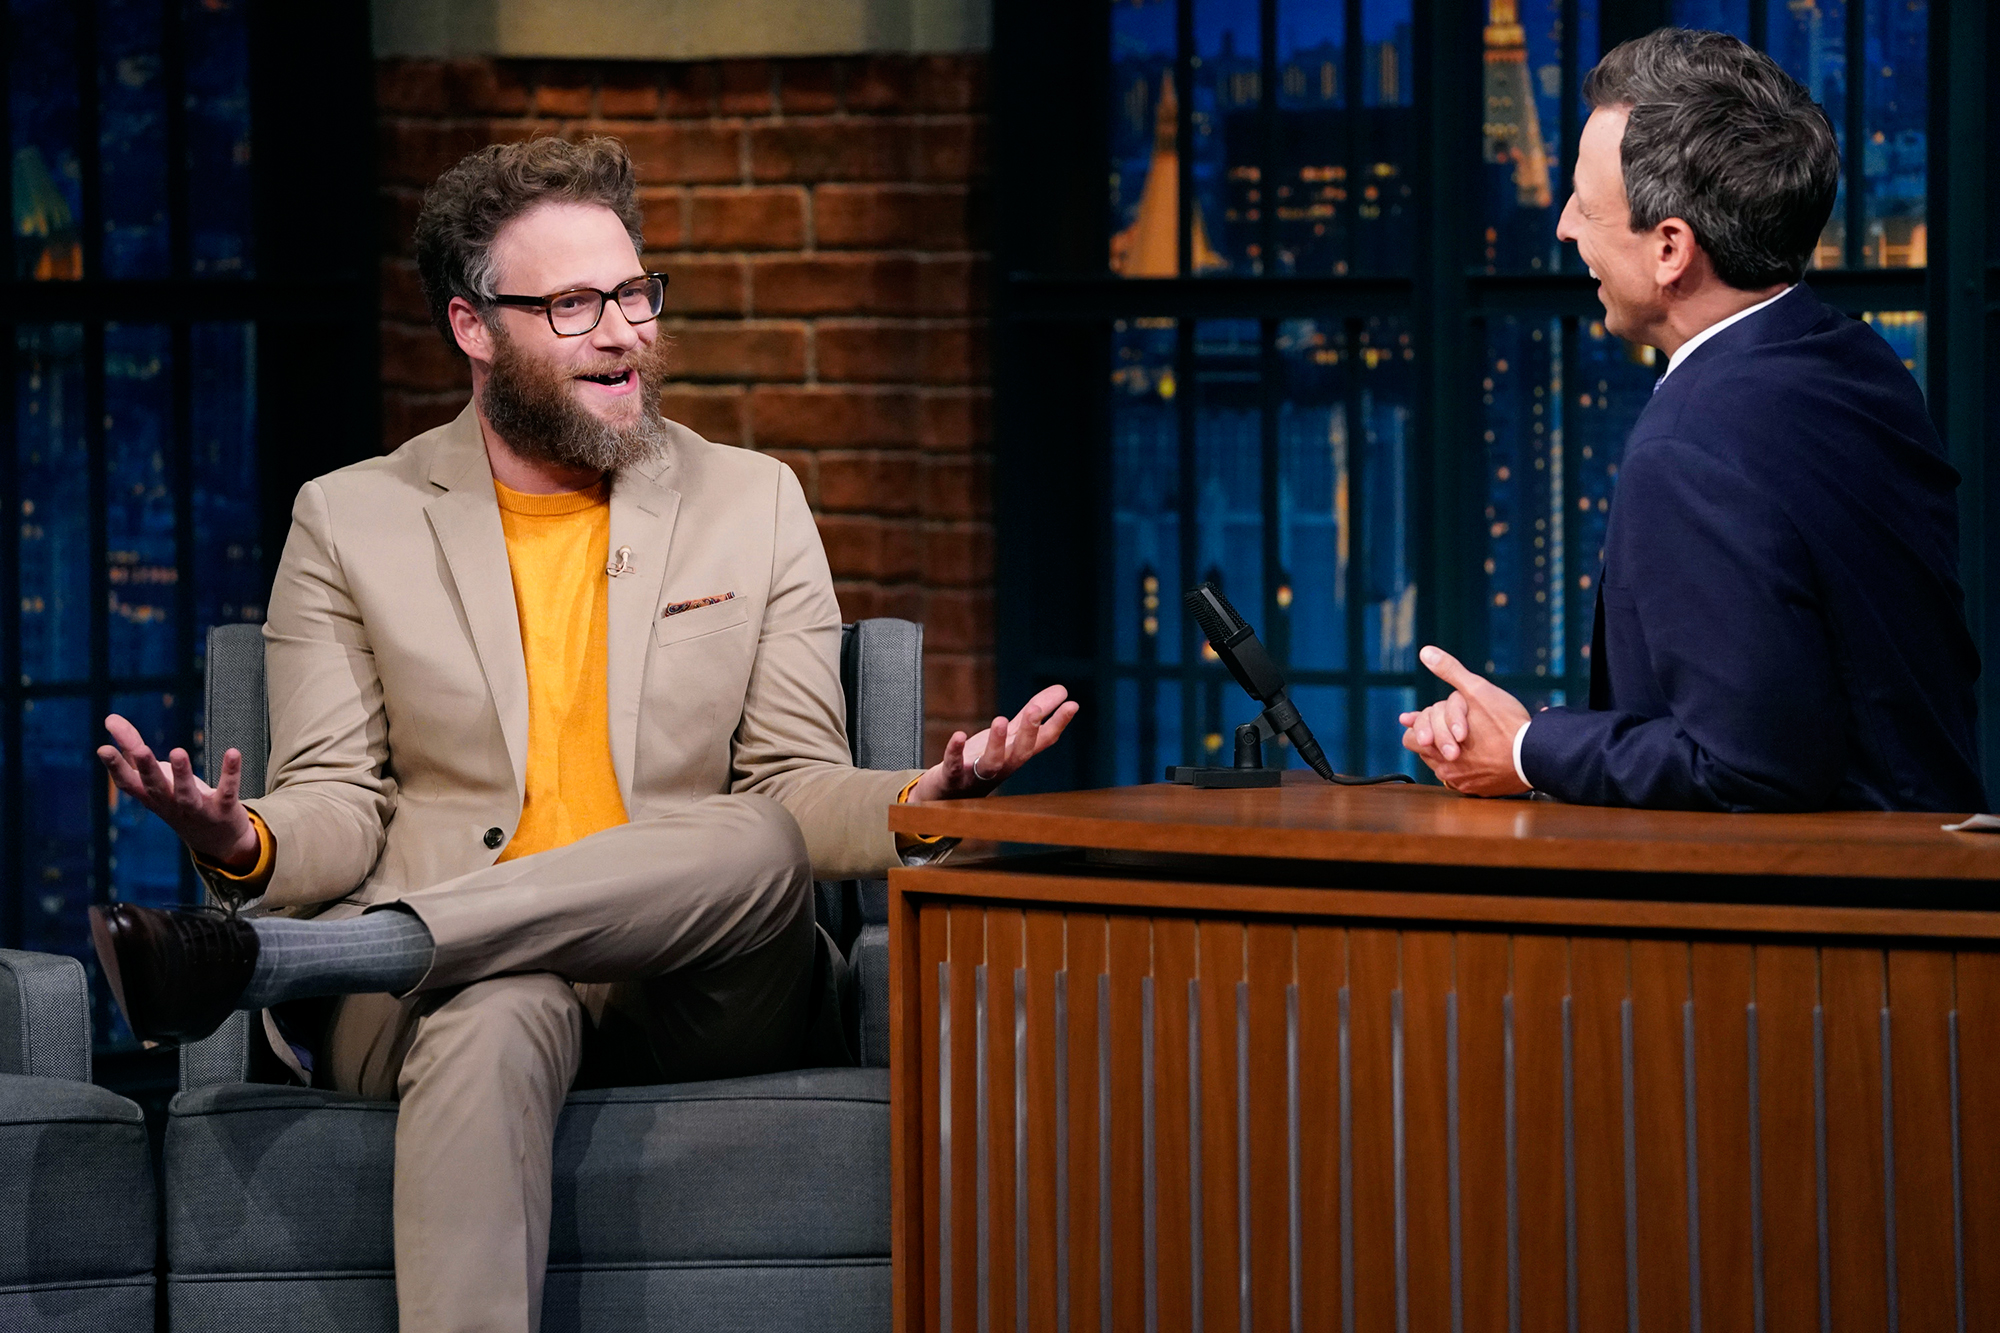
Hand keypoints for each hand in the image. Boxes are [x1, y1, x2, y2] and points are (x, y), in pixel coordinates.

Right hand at [97, 714, 260, 868]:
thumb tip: (110, 717)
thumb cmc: (177, 800)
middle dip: (147, 769)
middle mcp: (170, 805)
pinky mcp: (223, 809)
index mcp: (151, 796)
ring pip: (187, 794)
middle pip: (156, 788)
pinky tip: (233, 753)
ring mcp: (197, 810)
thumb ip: (133, 747)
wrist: (214, 840)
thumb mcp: (155, 775)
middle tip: (141, 749)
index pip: (129, 783)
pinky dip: (230, 774)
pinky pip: (227, 791)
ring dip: (182, 774)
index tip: (103, 749)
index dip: (115, 768)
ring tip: (178, 752)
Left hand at [910, 684, 1079, 800]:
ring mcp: (977, 775)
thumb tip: (1063, 690)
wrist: (948, 795)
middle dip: (1029, 733)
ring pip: (992, 763)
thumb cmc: (982, 762)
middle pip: (1021, 753)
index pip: (1042, 740)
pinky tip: (960, 736)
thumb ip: (1033, 716)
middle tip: (1035, 711)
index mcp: (1016, 754)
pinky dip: (956, 752)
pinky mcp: (952, 778)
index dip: (1058, 723)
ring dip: (997, 744)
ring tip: (1000, 720)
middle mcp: (1002, 767)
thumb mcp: (1009, 737)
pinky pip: (954, 767)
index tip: (1072, 705)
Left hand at [1398, 646, 1532, 796]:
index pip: (1410, 738)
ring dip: (1450, 749)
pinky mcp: (1478, 791)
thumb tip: (1425, 652)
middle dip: (1436, 735)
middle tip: (1456, 726)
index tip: (1431, 717)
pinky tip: (1482, 753)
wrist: (1535, 756)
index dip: (1423, 723)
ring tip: (1469, 736)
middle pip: (1426, 751)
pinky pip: (1464, 778)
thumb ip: (1449, 671)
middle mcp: (1444, 770)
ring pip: (1445, 764)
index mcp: (1435, 747)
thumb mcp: (1476, 690)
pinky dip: (1469, 765)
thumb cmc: (1506, 723)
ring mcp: (1461, 782)